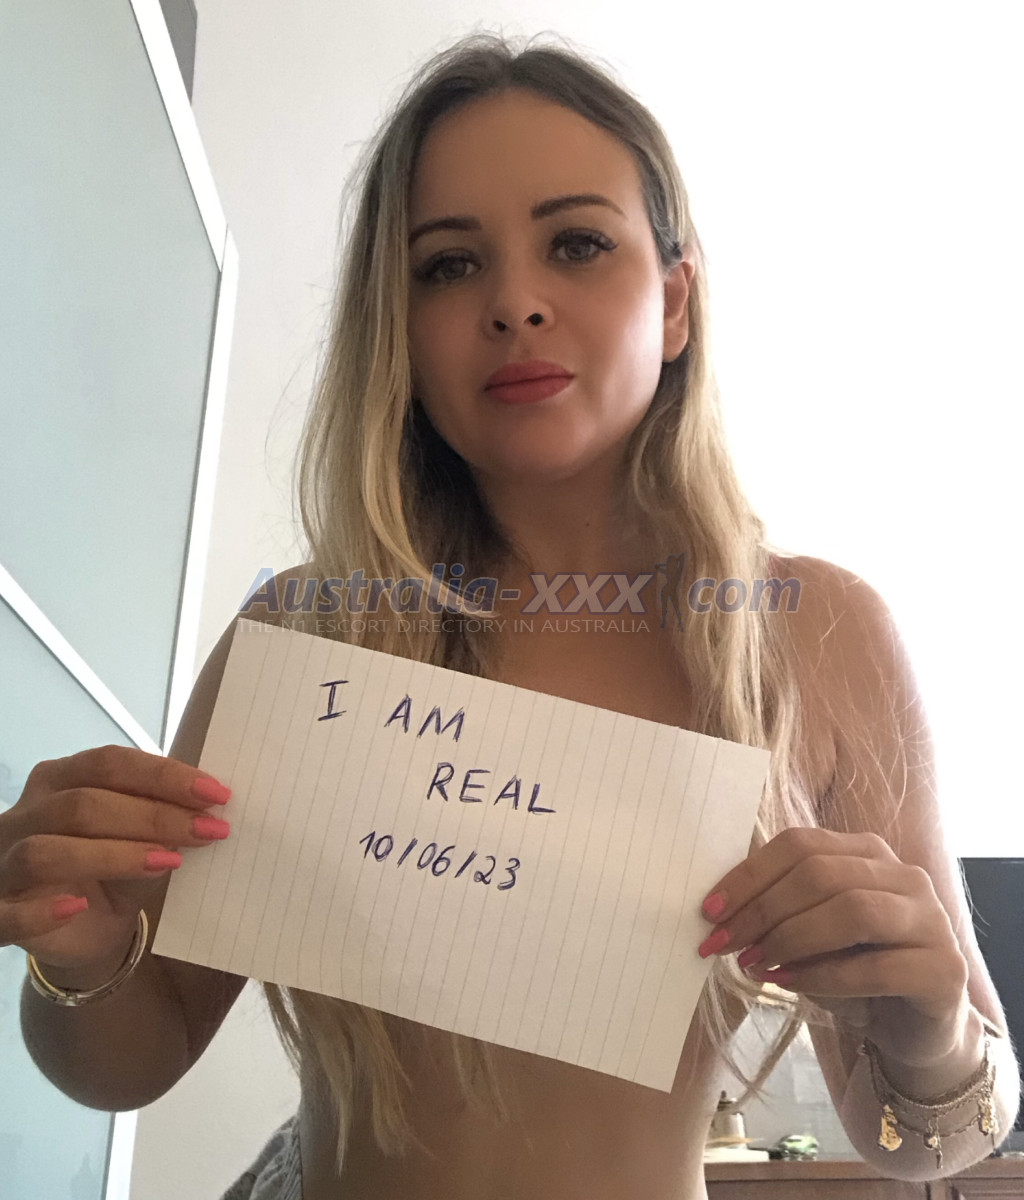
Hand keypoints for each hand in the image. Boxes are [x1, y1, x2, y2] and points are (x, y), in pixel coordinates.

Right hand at [0, 745, 230, 971]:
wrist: (85, 934)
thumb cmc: (114, 873)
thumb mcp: (142, 841)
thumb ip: (162, 820)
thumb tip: (211, 806)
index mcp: (59, 780)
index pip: (108, 764)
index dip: (163, 776)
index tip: (216, 794)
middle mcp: (26, 814)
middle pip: (83, 805)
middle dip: (153, 816)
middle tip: (208, 830)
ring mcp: (4, 863)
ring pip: (46, 850)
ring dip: (113, 855)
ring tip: (167, 863)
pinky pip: (6, 911)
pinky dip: (41, 911)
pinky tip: (77, 907)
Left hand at [697, 827, 971, 1068]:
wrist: (917, 1028)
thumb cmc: (853, 970)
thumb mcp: (810, 932)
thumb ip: (778, 910)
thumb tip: (720, 912)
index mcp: (867, 852)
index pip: (800, 845)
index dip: (749, 876)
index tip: (709, 910)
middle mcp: (905, 876)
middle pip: (821, 873)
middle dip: (762, 909)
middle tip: (724, 943)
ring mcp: (931, 920)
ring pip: (851, 910)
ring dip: (791, 938)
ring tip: (754, 964)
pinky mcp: (944, 971)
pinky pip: (874, 967)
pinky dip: (822, 976)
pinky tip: (788, 984)